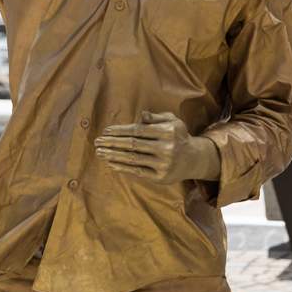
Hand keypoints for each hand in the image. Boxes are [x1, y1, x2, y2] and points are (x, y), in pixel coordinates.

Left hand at [94, 111, 220, 183]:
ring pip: (133, 159)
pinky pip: (137, 171)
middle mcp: (165, 148)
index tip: (106, 131)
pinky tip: (111, 163)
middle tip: (97, 142)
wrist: (194, 159)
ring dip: (113, 156)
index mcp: (167, 132)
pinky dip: (122, 167)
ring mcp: (162, 164)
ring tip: (99, 152)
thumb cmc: (179, 137)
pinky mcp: (160, 177)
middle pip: (133, 145)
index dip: (120, 130)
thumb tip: (142, 114)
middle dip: (112, 143)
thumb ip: (157, 117)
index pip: (138, 130)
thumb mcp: (173, 122)